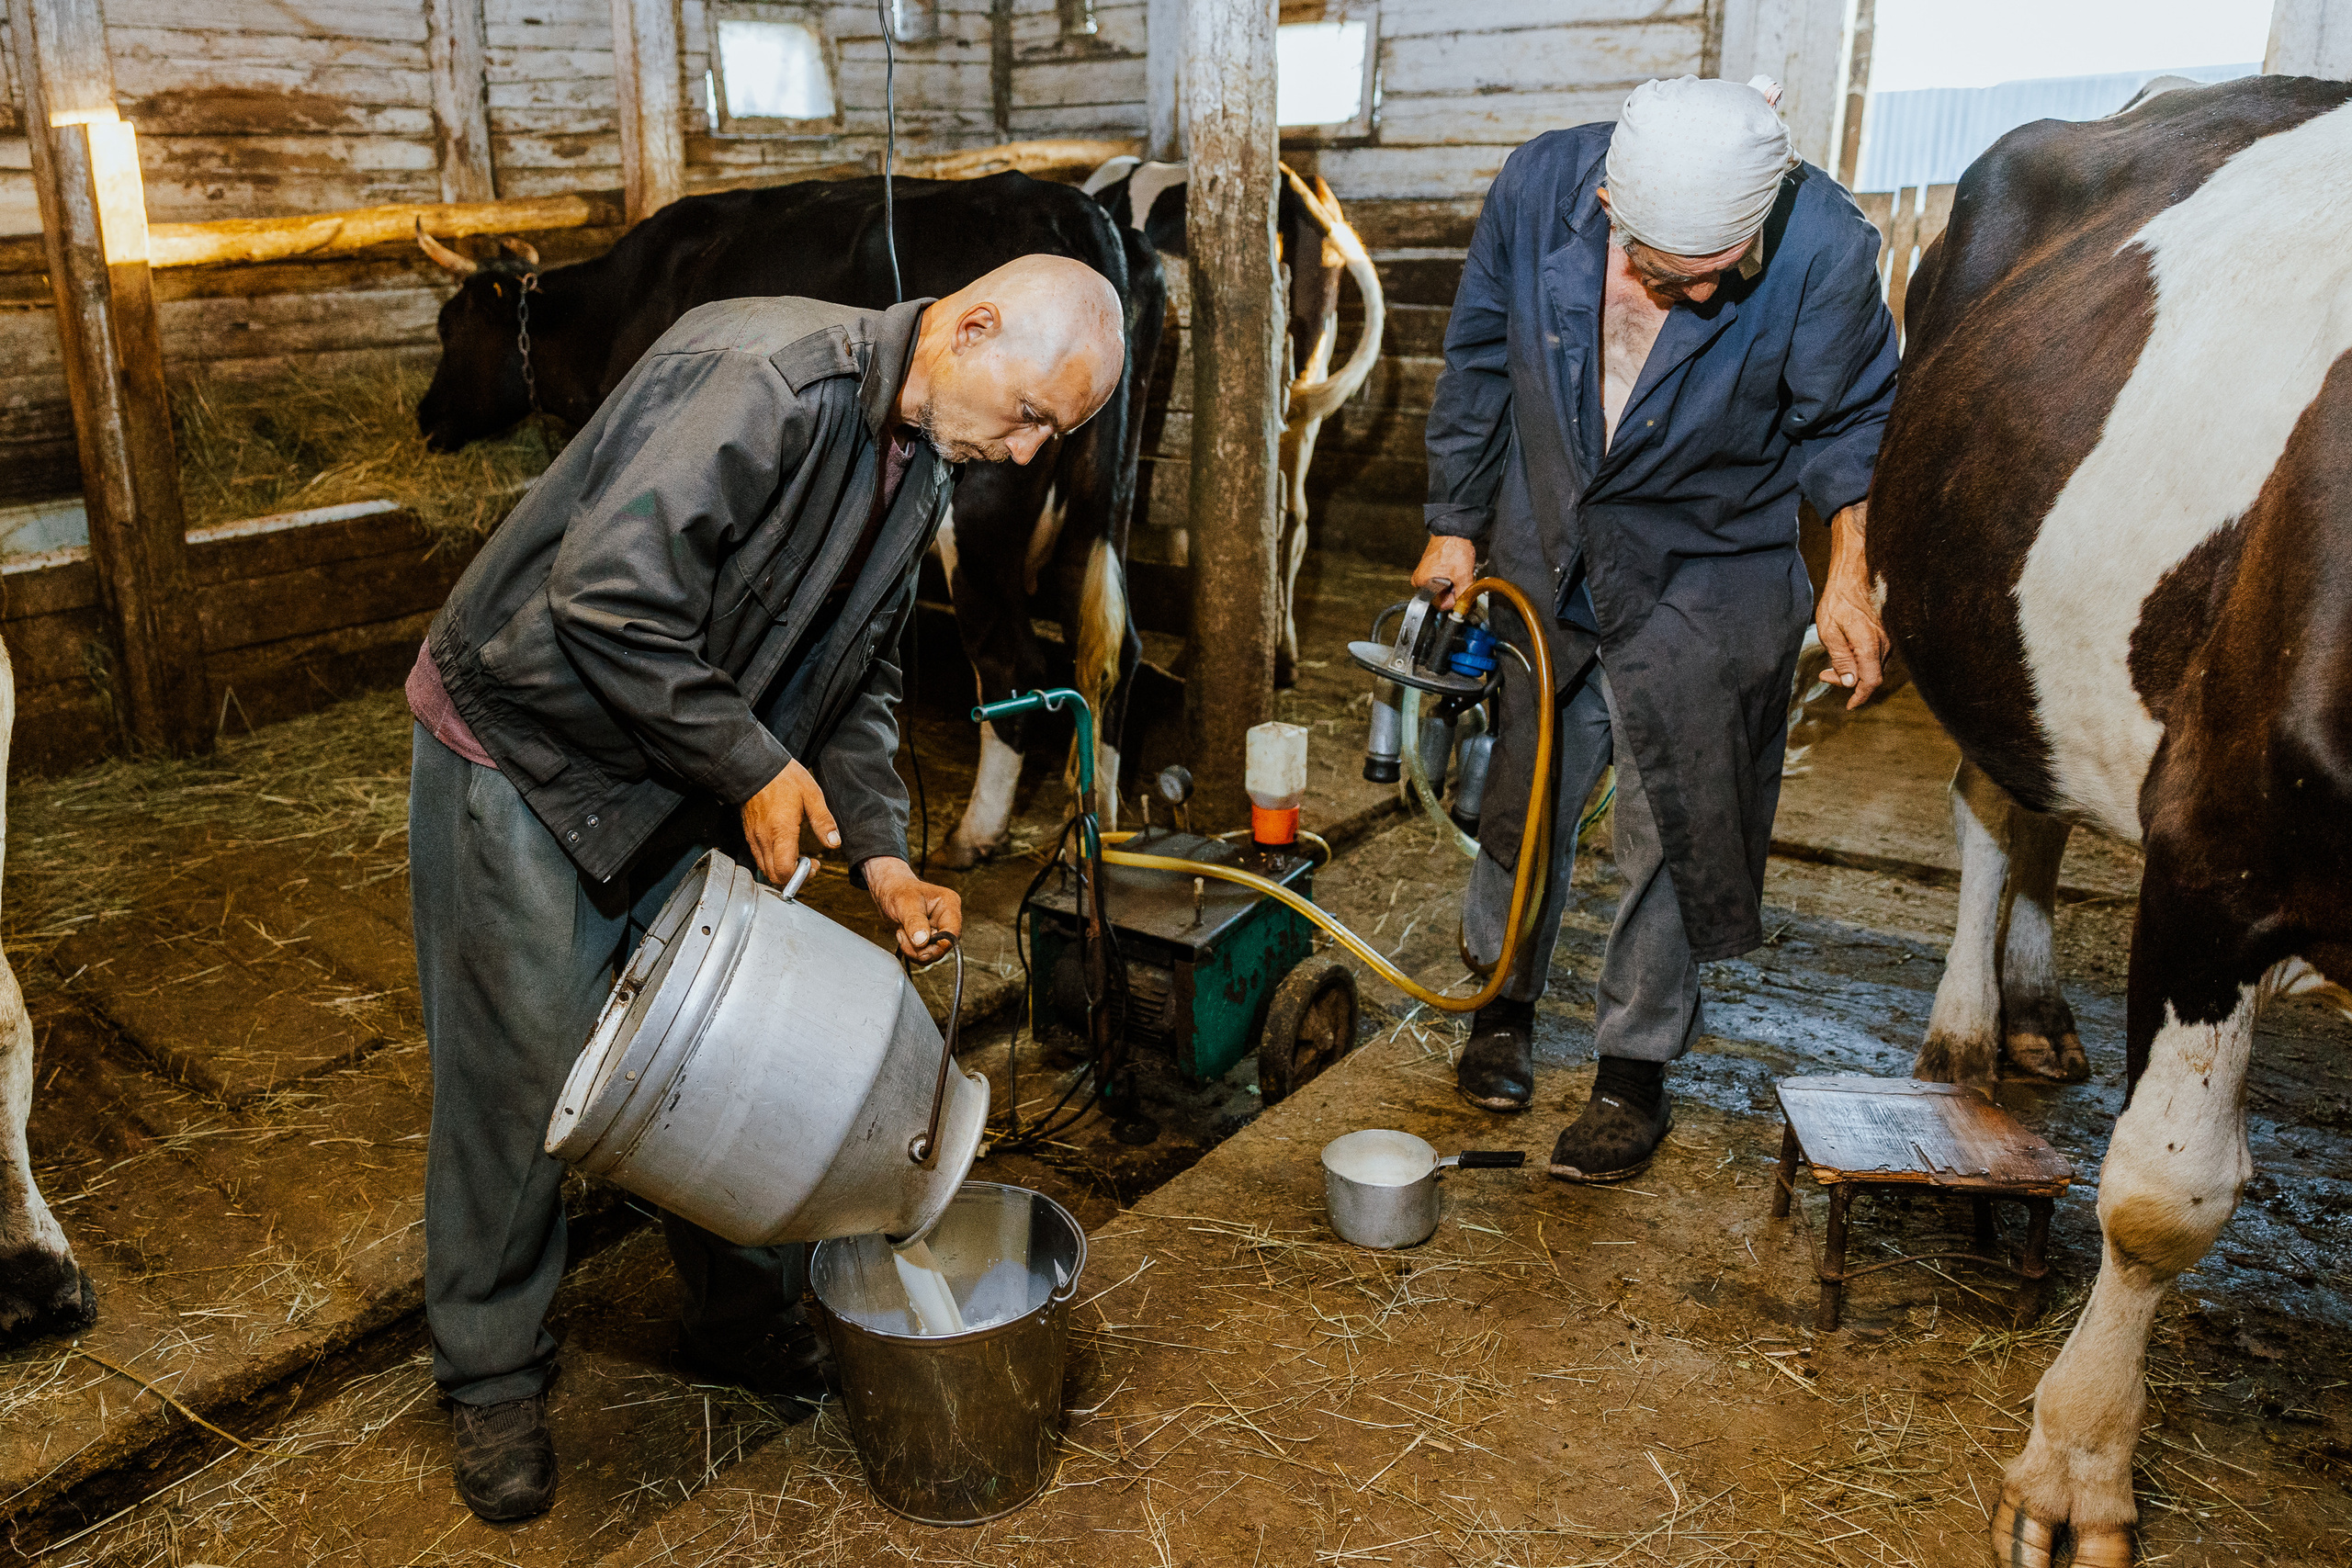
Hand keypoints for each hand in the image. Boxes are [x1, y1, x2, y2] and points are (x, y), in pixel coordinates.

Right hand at [740, 759, 838, 884]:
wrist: (755, 765)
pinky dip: (772, 861)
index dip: (801, 875)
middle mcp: (764, 838)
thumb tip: (834, 842)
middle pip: (774, 876)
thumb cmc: (784, 777)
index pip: (785, 870)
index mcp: (781, 831)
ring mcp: (754, 837)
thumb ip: (823, 821)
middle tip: (807, 864)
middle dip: (793, 877)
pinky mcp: (749, 834)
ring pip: (765, 869)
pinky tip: (784, 848)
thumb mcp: (811, 795)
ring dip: (781, 869)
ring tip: (796, 856)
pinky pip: (758, 857)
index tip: (813, 864)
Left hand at [863, 857, 960, 962]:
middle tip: (903, 936)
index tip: (920, 947)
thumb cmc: (898, 890)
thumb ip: (914, 922)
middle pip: (943, 946)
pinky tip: (903, 935)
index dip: (938, 944)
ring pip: (933, 952)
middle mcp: (947, 918)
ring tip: (901, 932)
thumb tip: (922, 941)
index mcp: (949, 905)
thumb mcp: (905, 903)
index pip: (953, 932)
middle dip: (921, 948)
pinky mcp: (929, 937)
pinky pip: (924, 953)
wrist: (889, 891)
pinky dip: (911, 950)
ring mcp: (938, 929)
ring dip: (913, 949)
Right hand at [1413, 534, 1478, 610]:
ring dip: (1454, 583)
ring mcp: (1424, 572)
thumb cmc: (1453, 547)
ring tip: (1459, 570)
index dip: (1454, 599)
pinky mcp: (1430, 566)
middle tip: (1461, 578)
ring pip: (1442, 587)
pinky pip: (1441, 578)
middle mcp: (1419, 579)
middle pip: (1441, 596)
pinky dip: (1451, 575)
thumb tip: (1464, 607)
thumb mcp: (1463, 575)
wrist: (1454, 529)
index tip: (1462, 591)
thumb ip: (1463, 595)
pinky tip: (1456, 567)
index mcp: (1422, 583)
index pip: (1440, 604)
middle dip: (1454, 590)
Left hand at [1817, 501, 1888, 709]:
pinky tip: (1848, 648)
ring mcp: (1890, 634)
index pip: (1871, 682)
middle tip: (1826, 674)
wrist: (1858, 565)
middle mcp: (1885, 642)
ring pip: (1875, 663)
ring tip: (1832, 662)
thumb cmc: (1840, 594)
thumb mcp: (1829, 628)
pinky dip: (1863, 656)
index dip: (1860, 697)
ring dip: (1856, 668)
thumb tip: (1850, 682)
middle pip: (1872, 675)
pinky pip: (1878, 651)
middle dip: (1850, 681)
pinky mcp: (1890, 627)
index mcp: (1870, 643)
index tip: (1849, 705)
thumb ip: (1840, 657)